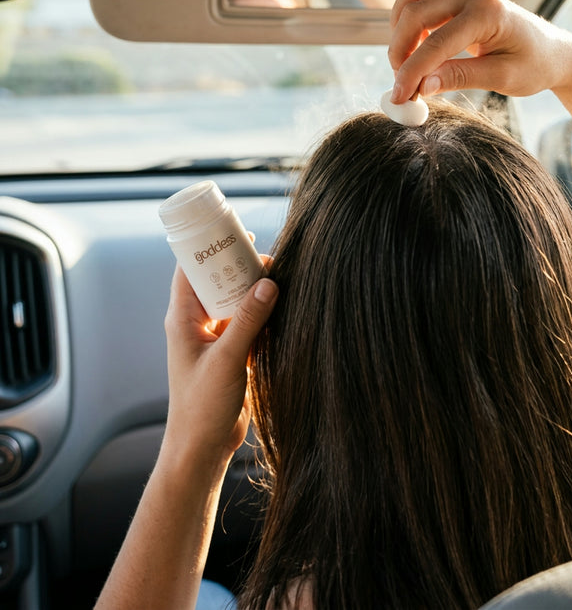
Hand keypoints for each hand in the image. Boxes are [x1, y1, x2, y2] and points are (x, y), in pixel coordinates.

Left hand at [162, 263, 277, 467]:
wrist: (202, 447)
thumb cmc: (202, 407)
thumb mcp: (227, 359)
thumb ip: (248, 321)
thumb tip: (268, 283)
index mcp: (183, 319)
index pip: (189, 270)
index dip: (208, 249)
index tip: (232, 233)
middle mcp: (195, 324)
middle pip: (215, 282)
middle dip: (238, 266)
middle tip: (265, 253)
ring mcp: (213, 339)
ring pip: (233, 302)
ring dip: (252, 290)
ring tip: (278, 274)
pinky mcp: (230, 354)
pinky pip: (246, 323)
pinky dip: (260, 313)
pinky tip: (281, 305)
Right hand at [388, 0, 571, 102]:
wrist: (553, 51)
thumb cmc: (536, 65)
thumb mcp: (502, 78)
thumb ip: (461, 77)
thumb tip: (423, 86)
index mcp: (488, 13)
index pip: (436, 43)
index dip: (411, 72)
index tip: (399, 97)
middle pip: (415, 14)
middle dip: (400, 52)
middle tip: (403, 86)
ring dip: (400, 32)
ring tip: (408, 66)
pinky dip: (409, 22)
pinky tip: (417, 50)